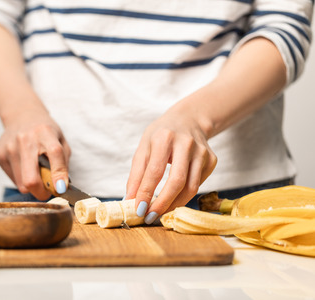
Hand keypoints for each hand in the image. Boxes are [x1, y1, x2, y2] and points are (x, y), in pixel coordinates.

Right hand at [0, 109, 70, 199]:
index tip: (60, 189)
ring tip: (37, 173)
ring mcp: (10, 148)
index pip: (54, 155)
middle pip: (31, 179)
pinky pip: (14, 180)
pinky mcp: (0, 155)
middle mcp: (25, 140)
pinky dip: (22, 179)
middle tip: (48, 191)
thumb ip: (63, 163)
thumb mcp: (61, 141)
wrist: (22, 115)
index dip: (58, 175)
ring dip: (32, 186)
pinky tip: (25, 166)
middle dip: (41, 192)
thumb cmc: (44, 131)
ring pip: (22, 184)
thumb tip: (60, 188)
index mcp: (45, 133)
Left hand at [125, 103, 216, 223]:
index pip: (155, 171)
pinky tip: (174, 198)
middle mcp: (186, 144)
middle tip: (150, 217)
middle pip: (176, 182)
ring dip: (173, 205)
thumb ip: (136, 174)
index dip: (146, 192)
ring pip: (190, 188)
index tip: (139, 209)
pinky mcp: (212, 160)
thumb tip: (130, 200)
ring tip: (160, 212)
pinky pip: (197, 185)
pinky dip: (183, 196)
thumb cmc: (161, 135)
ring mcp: (202, 152)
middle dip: (162, 204)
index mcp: (165, 137)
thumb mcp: (144, 147)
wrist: (189, 120)